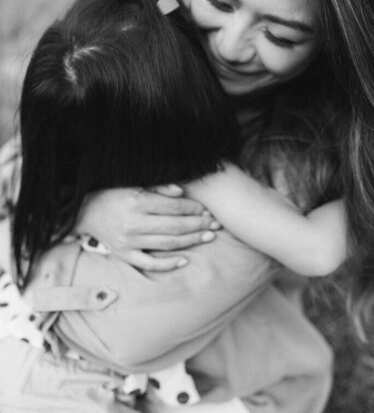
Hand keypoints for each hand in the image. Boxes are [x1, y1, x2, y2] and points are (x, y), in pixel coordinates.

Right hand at [75, 186, 218, 270]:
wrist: (84, 211)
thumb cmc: (112, 194)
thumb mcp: (133, 184)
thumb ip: (158, 187)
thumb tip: (182, 192)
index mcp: (137, 202)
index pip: (174, 207)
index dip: (194, 208)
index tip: (207, 209)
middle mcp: (134, 223)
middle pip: (175, 226)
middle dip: (198, 225)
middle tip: (215, 224)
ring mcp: (129, 242)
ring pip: (167, 244)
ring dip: (191, 241)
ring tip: (208, 237)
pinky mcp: (124, 255)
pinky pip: (149, 263)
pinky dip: (167, 264)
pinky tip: (184, 260)